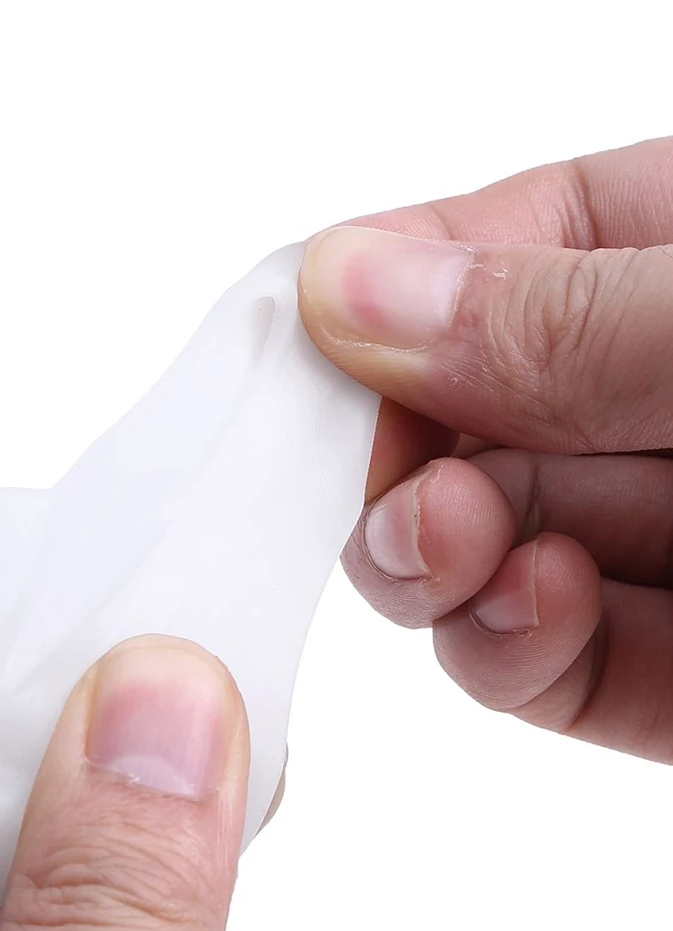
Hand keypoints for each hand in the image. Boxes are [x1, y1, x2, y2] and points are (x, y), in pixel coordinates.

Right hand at [299, 136, 672, 760]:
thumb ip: (569, 318)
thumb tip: (350, 289)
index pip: (486, 255)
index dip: (378, 295)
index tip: (295, 344)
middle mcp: (656, 402)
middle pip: (448, 417)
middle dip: (386, 452)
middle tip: (366, 474)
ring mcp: (658, 541)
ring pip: (469, 545)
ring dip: (429, 556)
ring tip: (451, 543)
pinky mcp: (672, 676)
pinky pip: (540, 658)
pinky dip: (506, 647)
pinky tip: (531, 611)